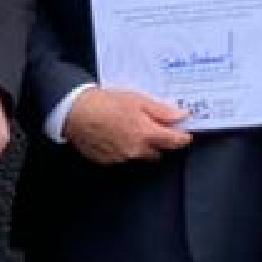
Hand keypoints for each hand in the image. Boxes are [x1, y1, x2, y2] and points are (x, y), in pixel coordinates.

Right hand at [62, 86, 192, 165]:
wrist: (75, 113)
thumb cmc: (105, 103)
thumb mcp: (138, 100)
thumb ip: (162, 111)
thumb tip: (183, 116)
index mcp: (147, 134)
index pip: (175, 142)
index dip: (183, 137)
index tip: (185, 133)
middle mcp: (137, 151)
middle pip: (159, 151)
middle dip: (159, 140)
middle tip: (152, 125)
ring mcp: (122, 158)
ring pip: (141, 155)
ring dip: (142, 146)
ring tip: (130, 128)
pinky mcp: (108, 161)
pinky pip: (124, 157)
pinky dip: (124, 148)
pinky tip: (116, 135)